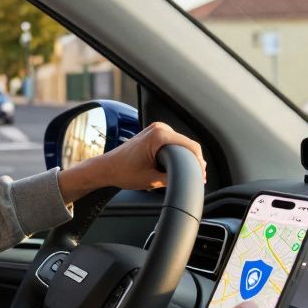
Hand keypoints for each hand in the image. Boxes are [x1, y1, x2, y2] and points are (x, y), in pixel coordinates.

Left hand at [57, 122, 205, 203]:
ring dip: (186, 157)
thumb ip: (173, 178)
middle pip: (188, 144)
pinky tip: (180, 165)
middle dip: (194, 161)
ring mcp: (156, 128)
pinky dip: (178, 153)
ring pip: (181, 143)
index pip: (191, 146)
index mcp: (159, 135)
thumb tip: (190, 179)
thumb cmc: (123, 172)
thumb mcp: (152, 180)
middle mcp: (159, 128)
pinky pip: (173, 142)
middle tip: (198, 178)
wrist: (106, 168)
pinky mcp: (154, 133)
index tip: (201, 177)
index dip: (199, 163)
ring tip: (190, 173)